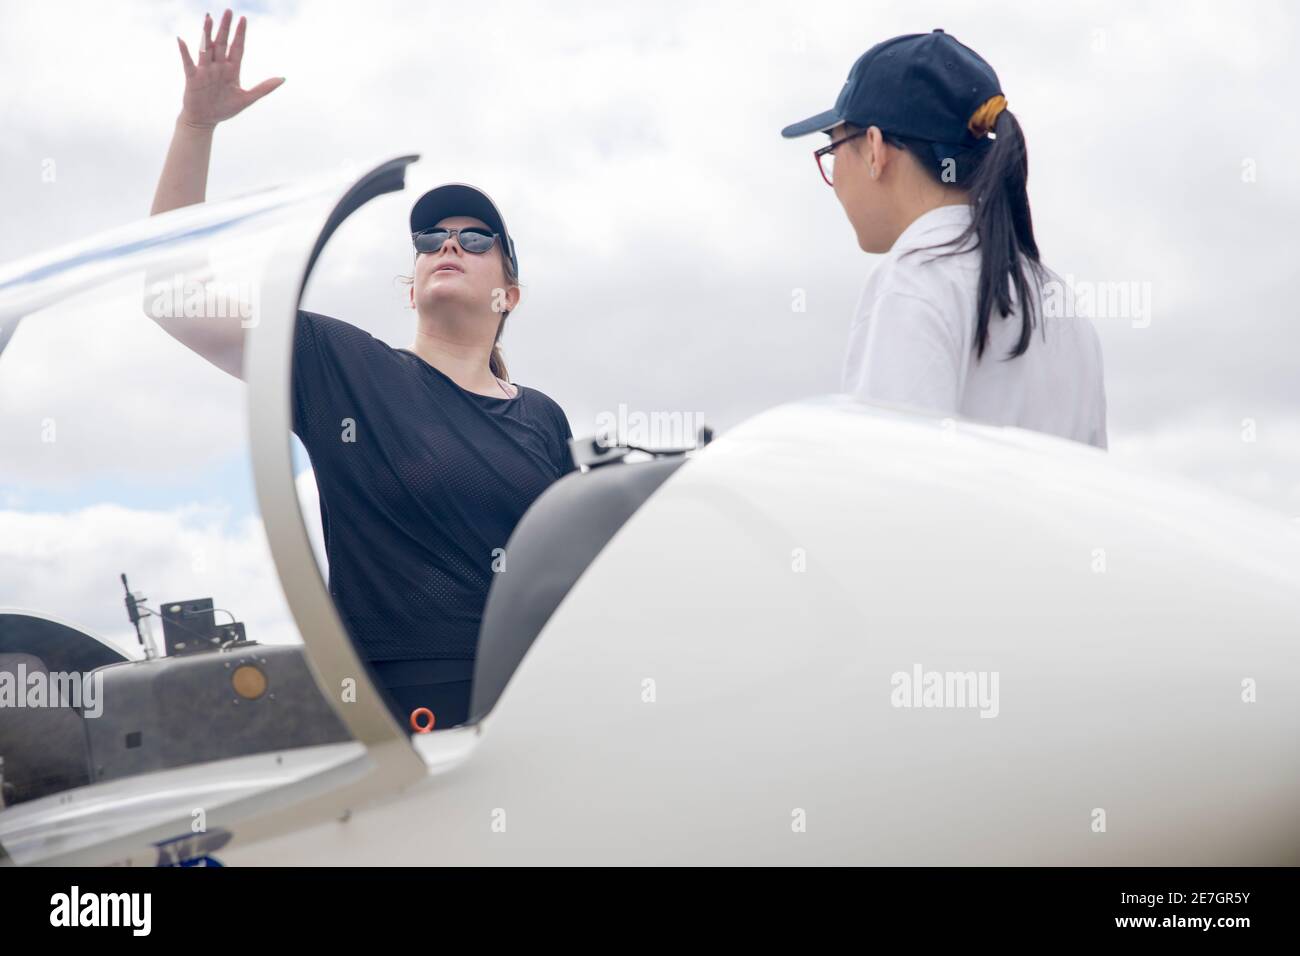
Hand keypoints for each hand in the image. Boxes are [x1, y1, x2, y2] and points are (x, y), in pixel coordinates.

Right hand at [176, 9, 282, 129]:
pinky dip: (185, 52)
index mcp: (232, 70)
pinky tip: (182, 40)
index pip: (237, 48)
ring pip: (207, 48)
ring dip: (207, 34)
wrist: (205, 120)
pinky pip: (188, 63)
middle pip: (222, 43)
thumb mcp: (247, 99)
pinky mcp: (193, 78)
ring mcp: (205, 70)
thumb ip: (264, 88)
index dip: (240, 34)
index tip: (244, 19)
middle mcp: (218, 66)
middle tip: (229, 11)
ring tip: (208, 18)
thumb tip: (283, 78)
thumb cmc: (224, 109)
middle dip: (226, 28)